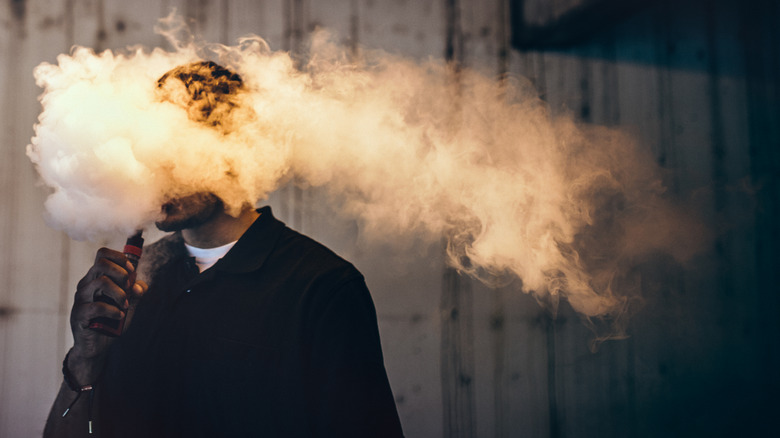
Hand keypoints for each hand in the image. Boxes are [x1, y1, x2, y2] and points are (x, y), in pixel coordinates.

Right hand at [67, 248, 147, 384]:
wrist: (97, 346)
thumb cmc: (110, 321)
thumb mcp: (127, 304)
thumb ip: (135, 292)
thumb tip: (139, 285)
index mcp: (96, 278)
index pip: (102, 255)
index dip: (120, 258)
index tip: (132, 271)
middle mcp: (86, 285)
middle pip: (101, 263)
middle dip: (121, 273)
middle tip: (128, 287)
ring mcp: (81, 299)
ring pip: (100, 282)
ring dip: (119, 293)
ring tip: (125, 305)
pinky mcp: (79, 315)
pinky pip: (96, 306)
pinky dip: (113, 310)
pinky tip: (119, 316)